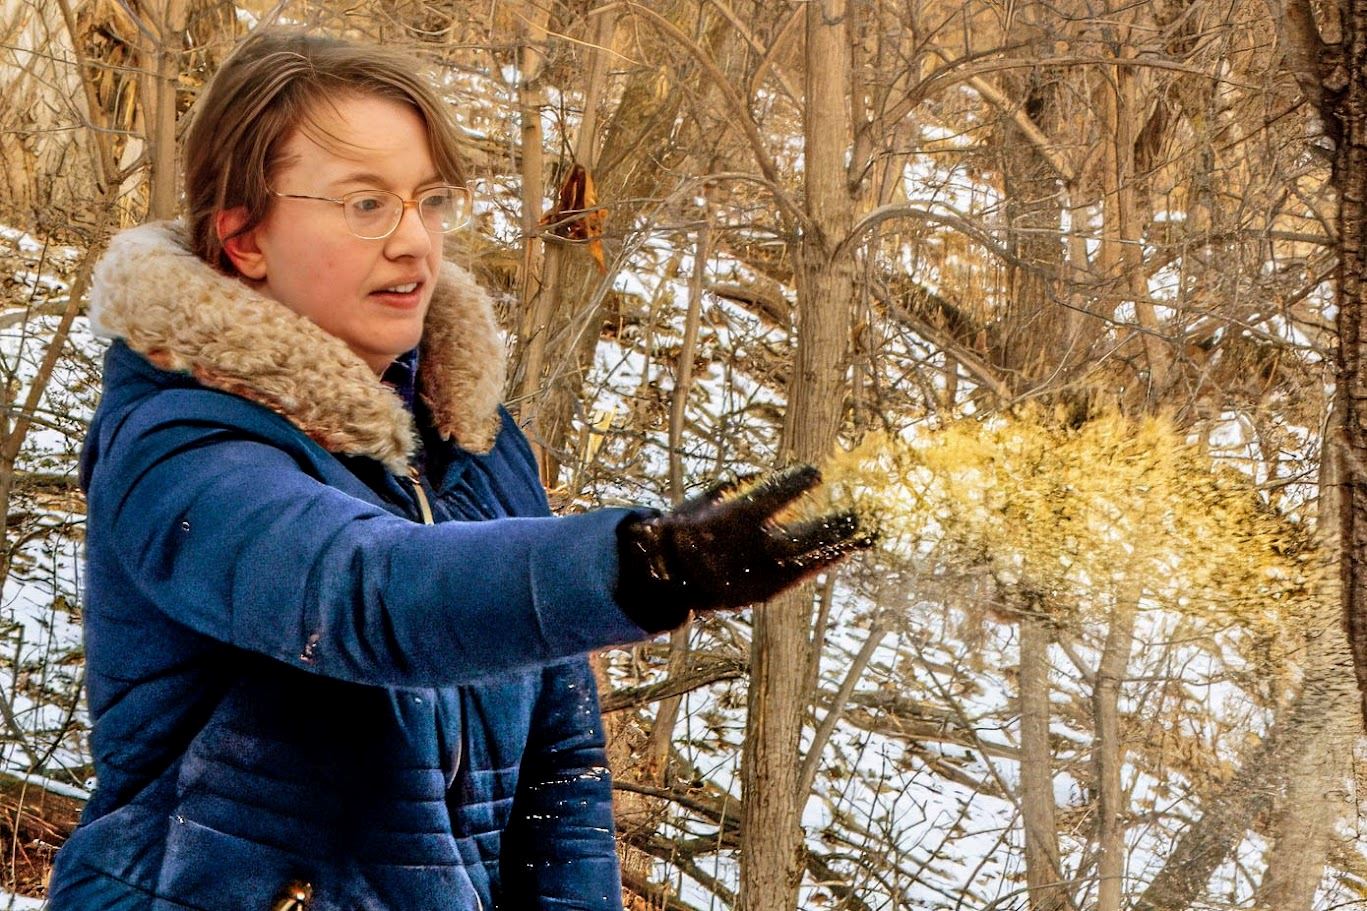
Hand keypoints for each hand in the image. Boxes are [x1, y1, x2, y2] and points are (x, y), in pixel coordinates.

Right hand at [615, 464, 874, 630]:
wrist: (665, 581)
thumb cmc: (684, 532)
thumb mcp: (701, 500)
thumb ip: (733, 485)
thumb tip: (759, 472)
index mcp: (735, 520)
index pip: (775, 497)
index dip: (797, 483)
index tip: (816, 472)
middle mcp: (753, 549)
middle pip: (805, 536)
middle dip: (834, 525)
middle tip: (859, 513)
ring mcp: (761, 574)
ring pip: (810, 560)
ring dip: (840, 547)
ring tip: (867, 536)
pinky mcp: (764, 592)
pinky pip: (801, 577)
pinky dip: (823, 564)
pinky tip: (844, 554)